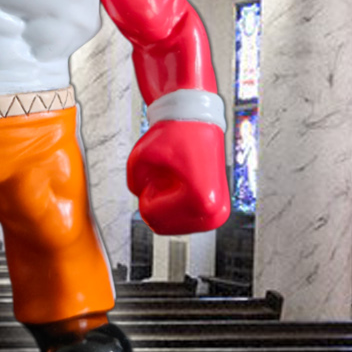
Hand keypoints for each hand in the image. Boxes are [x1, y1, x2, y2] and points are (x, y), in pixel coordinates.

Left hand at [127, 120, 229, 234]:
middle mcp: (215, 213)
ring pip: (168, 226)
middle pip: (159, 226)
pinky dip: (173, 206)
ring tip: (177, 179)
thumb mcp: (141, 154)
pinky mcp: (217, 215)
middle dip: (155, 200)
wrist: (199, 125)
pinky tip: (183, 186)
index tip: (162, 171)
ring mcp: (218, 216)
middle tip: (167, 176)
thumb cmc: (175, 135)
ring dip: (164, 204)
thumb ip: (134, 182)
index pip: (150, 214)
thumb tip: (143, 202)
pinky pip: (179, 223)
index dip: (147, 190)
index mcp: (203, 200)